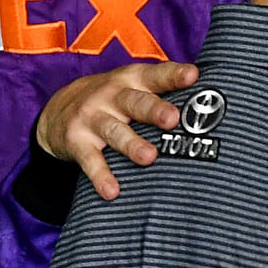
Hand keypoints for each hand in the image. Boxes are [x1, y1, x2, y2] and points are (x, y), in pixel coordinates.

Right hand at [35, 61, 197, 200]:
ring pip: (115, 131)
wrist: (57, 111)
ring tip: (149, 157)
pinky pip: (90, 161)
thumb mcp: (133, 87)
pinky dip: (101, 176)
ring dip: (132, 144)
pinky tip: (112, 191)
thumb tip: (210, 99)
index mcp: (131, 80)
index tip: (193, 76)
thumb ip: (163, 90)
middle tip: (173, 119)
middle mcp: (112, 96)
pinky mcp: (77, 142)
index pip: (155, 75)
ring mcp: (93, 118)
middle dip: (154, 110)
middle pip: (136, 102)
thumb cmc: (112, 100)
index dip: (173, 75)